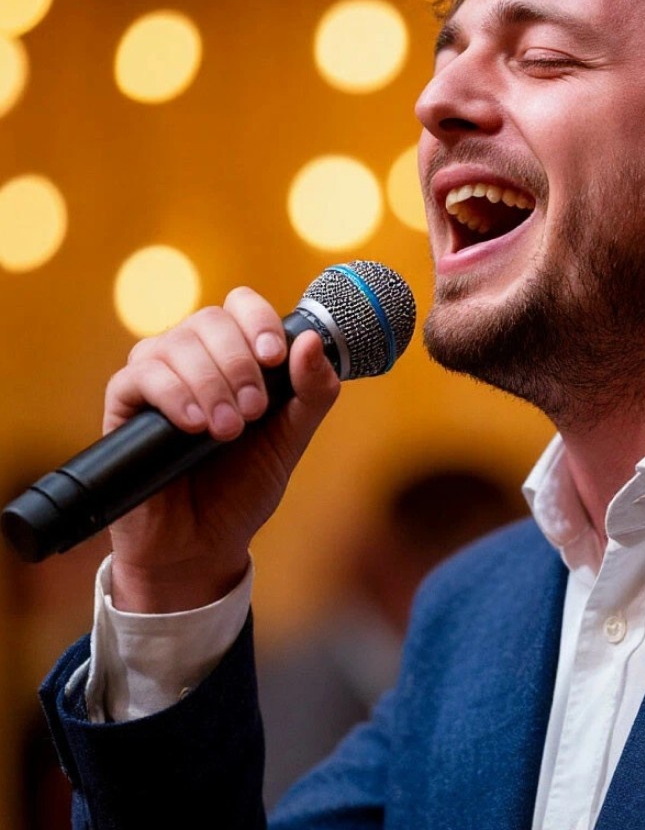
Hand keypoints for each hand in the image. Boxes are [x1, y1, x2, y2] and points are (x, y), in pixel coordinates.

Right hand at [102, 287, 340, 612]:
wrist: (201, 546)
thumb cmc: (244, 487)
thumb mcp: (292, 439)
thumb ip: (313, 392)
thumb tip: (314, 340)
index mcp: (236, 356)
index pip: (240, 305)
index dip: (258, 320)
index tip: (274, 356)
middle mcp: (194, 357)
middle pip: (209, 320)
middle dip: (238, 363)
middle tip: (253, 412)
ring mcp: (158, 378)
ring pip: (176, 344)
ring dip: (210, 383)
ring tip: (227, 431)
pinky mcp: (124, 405)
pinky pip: (139, 375)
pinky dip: (173, 394)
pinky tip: (195, 424)